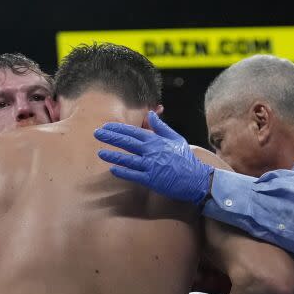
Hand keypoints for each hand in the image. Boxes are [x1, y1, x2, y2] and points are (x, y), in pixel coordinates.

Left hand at [95, 111, 213, 204]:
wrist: (196, 178)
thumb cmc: (186, 159)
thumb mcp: (176, 138)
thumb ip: (161, 127)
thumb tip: (151, 113)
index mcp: (156, 141)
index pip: (133, 132)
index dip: (118, 129)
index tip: (106, 127)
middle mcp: (152, 151)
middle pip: (127, 143)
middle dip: (111, 137)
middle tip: (97, 133)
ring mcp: (151, 166)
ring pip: (127, 159)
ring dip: (113, 155)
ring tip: (100, 152)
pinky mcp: (151, 180)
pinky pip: (133, 175)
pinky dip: (123, 172)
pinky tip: (113, 169)